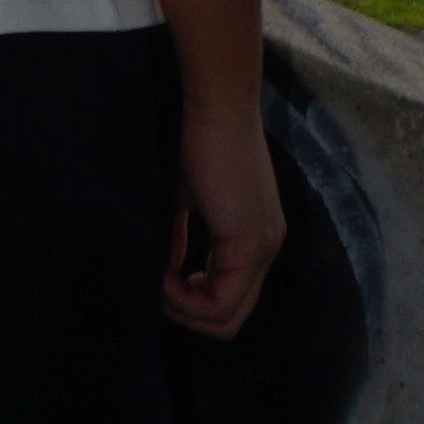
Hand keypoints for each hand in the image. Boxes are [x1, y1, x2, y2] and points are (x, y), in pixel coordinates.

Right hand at [162, 79, 284, 336]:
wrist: (214, 103)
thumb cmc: (196, 139)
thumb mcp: (187, 200)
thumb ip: (182, 238)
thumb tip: (164, 271)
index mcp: (255, 238)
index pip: (230, 301)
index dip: (190, 301)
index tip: (161, 274)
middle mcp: (267, 249)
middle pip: (230, 320)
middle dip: (185, 312)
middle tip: (156, 284)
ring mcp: (263, 249)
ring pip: (226, 318)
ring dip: (183, 307)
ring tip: (157, 275)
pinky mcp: (249, 244)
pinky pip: (219, 302)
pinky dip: (184, 296)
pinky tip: (163, 269)